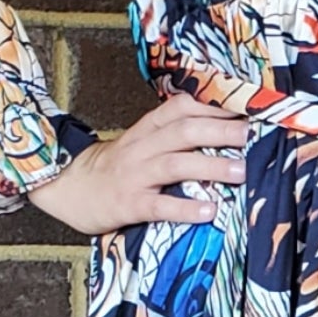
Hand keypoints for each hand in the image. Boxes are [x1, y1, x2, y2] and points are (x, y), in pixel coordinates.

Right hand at [25, 94, 249, 236]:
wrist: (65, 188)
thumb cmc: (114, 167)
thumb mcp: (140, 142)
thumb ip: (173, 134)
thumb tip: (224, 130)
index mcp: (147, 129)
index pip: (182, 107)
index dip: (214, 105)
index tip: (245, 106)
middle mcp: (142, 147)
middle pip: (184, 131)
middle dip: (221, 131)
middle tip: (252, 135)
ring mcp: (134, 175)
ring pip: (175, 164)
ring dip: (211, 166)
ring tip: (242, 172)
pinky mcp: (127, 204)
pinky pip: (159, 205)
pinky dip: (185, 208)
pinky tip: (209, 212)